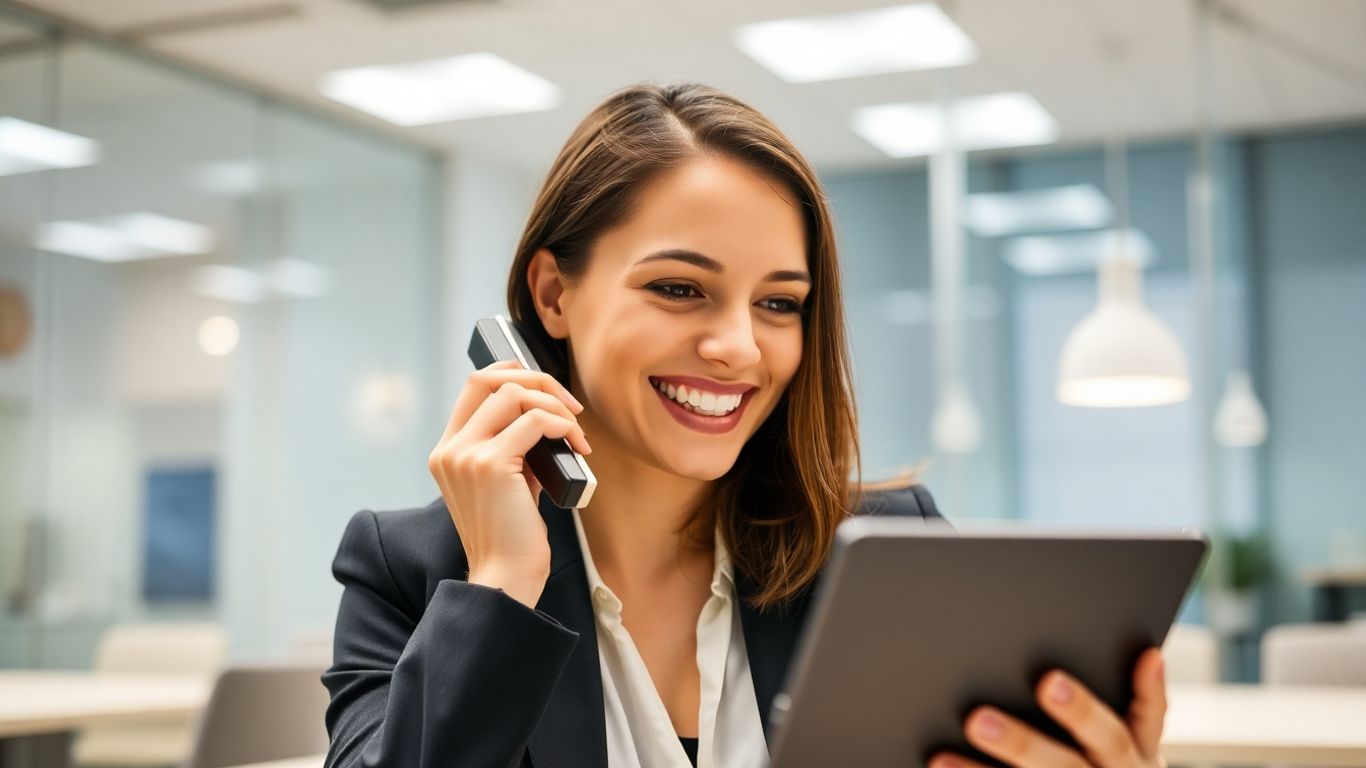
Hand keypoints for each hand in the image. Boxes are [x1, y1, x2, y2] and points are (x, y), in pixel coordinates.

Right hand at [427, 360, 591, 608]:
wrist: (506, 577)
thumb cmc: (513, 535)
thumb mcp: (508, 482)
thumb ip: (514, 446)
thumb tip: (547, 413)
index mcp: (447, 451)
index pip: (474, 386)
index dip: (511, 372)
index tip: (546, 386)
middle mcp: (450, 449)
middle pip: (490, 378)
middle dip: (537, 380)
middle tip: (570, 406)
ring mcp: (466, 454)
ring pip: (514, 394)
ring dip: (556, 406)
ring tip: (576, 433)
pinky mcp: (490, 464)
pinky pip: (535, 421)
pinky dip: (563, 426)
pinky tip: (577, 445)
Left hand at [931, 647, 1167, 767]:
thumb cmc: (1121, 767)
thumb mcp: (1144, 745)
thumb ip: (1143, 706)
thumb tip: (1147, 654)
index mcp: (1136, 757)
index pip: (1118, 729)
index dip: (1087, 706)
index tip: (1047, 679)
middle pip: (1068, 765)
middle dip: (1023, 744)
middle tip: (978, 718)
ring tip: (941, 758)